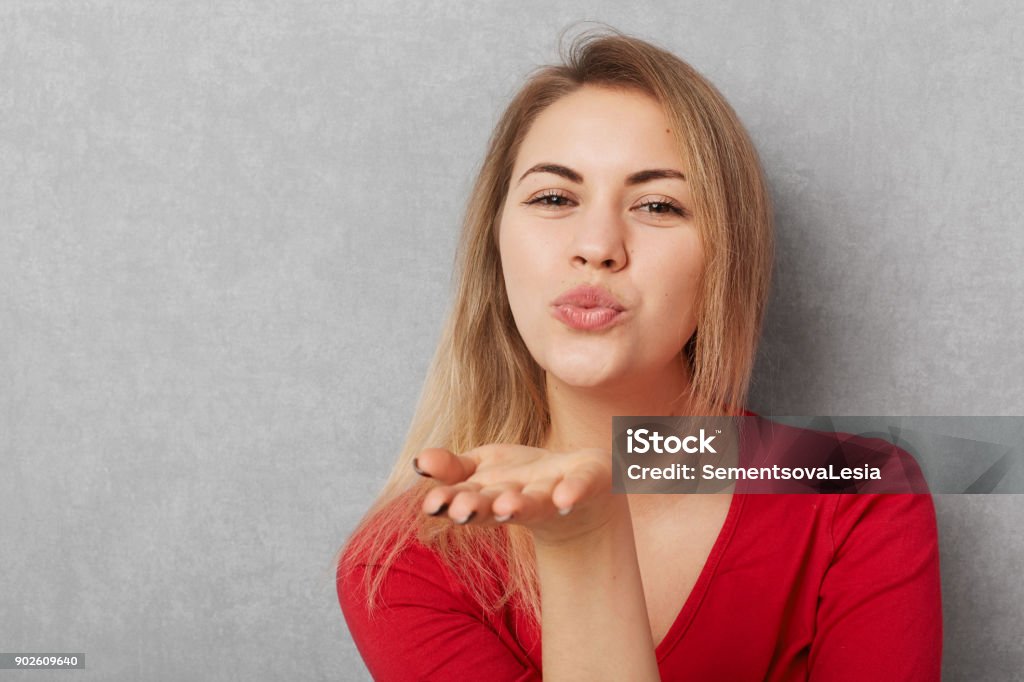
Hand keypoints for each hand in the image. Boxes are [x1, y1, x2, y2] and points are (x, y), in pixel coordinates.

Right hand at [413, 445, 620, 544]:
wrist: (575, 489)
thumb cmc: (519, 479)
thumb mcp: (480, 468)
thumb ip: (450, 467)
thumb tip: (419, 461)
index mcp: (489, 496)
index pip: (463, 498)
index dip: (448, 502)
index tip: (431, 504)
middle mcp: (519, 501)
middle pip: (495, 506)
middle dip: (479, 508)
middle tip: (463, 510)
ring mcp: (553, 493)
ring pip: (535, 503)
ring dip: (520, 506)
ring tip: (507, 506)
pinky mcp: (587, 481)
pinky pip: (581, 485)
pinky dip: (573, 492)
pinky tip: (565, 498)